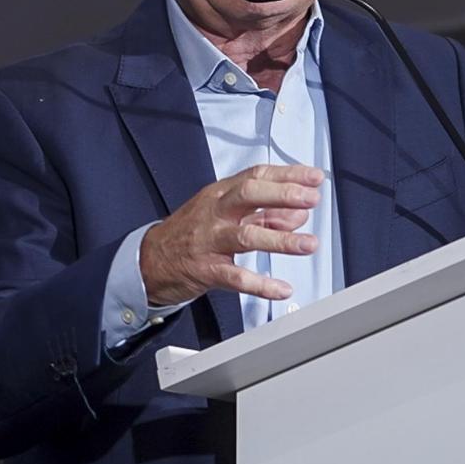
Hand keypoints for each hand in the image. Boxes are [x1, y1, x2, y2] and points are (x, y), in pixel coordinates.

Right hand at [139, 164, 324, 305]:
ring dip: (281, 240)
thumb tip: (299, 213)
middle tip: (311, 199)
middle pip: (249, 194)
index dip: (288, 175)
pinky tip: (281, 288)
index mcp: (221, 194)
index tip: (315, 178)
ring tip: (308, 244)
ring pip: (246, 236)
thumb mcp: (225, 215)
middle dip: (283, 195)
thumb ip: (265, 214)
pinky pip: (235, 276)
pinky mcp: (206, 269)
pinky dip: (260, 284)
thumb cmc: (191, 233)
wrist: (150, 261)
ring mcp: (209, 240)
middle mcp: (215, 212)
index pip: (257, 175)